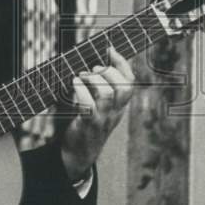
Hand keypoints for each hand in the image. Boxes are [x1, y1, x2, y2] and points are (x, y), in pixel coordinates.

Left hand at [60, 46, 134, 180]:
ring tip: (82, 77)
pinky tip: (74, 84)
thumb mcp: (100, 106)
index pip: (130, 82)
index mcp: (119, 105)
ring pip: (107, 94)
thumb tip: (93, 62)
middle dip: (109, 71)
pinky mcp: (89, 125)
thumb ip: (101, 88)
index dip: (122, 63)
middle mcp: (115, 112)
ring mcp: (103, 119)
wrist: (79, 155)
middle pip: (123, 87)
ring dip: (93, 79)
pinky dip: (81, 90)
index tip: (109, 49)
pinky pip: (89, 106)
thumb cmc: (87, 124)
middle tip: (93, 69)